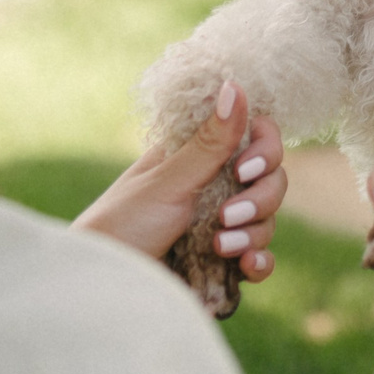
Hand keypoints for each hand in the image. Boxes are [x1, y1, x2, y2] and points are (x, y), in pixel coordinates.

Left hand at [73, 80, 286, 282]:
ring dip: (253, 233)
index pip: (255, 138)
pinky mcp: (223, 264)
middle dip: (260, 198)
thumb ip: (210, 142)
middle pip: (270, 180)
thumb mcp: (168, 181)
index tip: (244, 168)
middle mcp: (216, 187)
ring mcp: (222, 227)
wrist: (103, 287)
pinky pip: (259, 257)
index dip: (264, 150)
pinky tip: (247, 266)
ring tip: (219, 247)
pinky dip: (260, 261)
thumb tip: (234, 85)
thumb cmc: (122, 224)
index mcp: (201, 157)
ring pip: (267, 219)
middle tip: (226, 216)